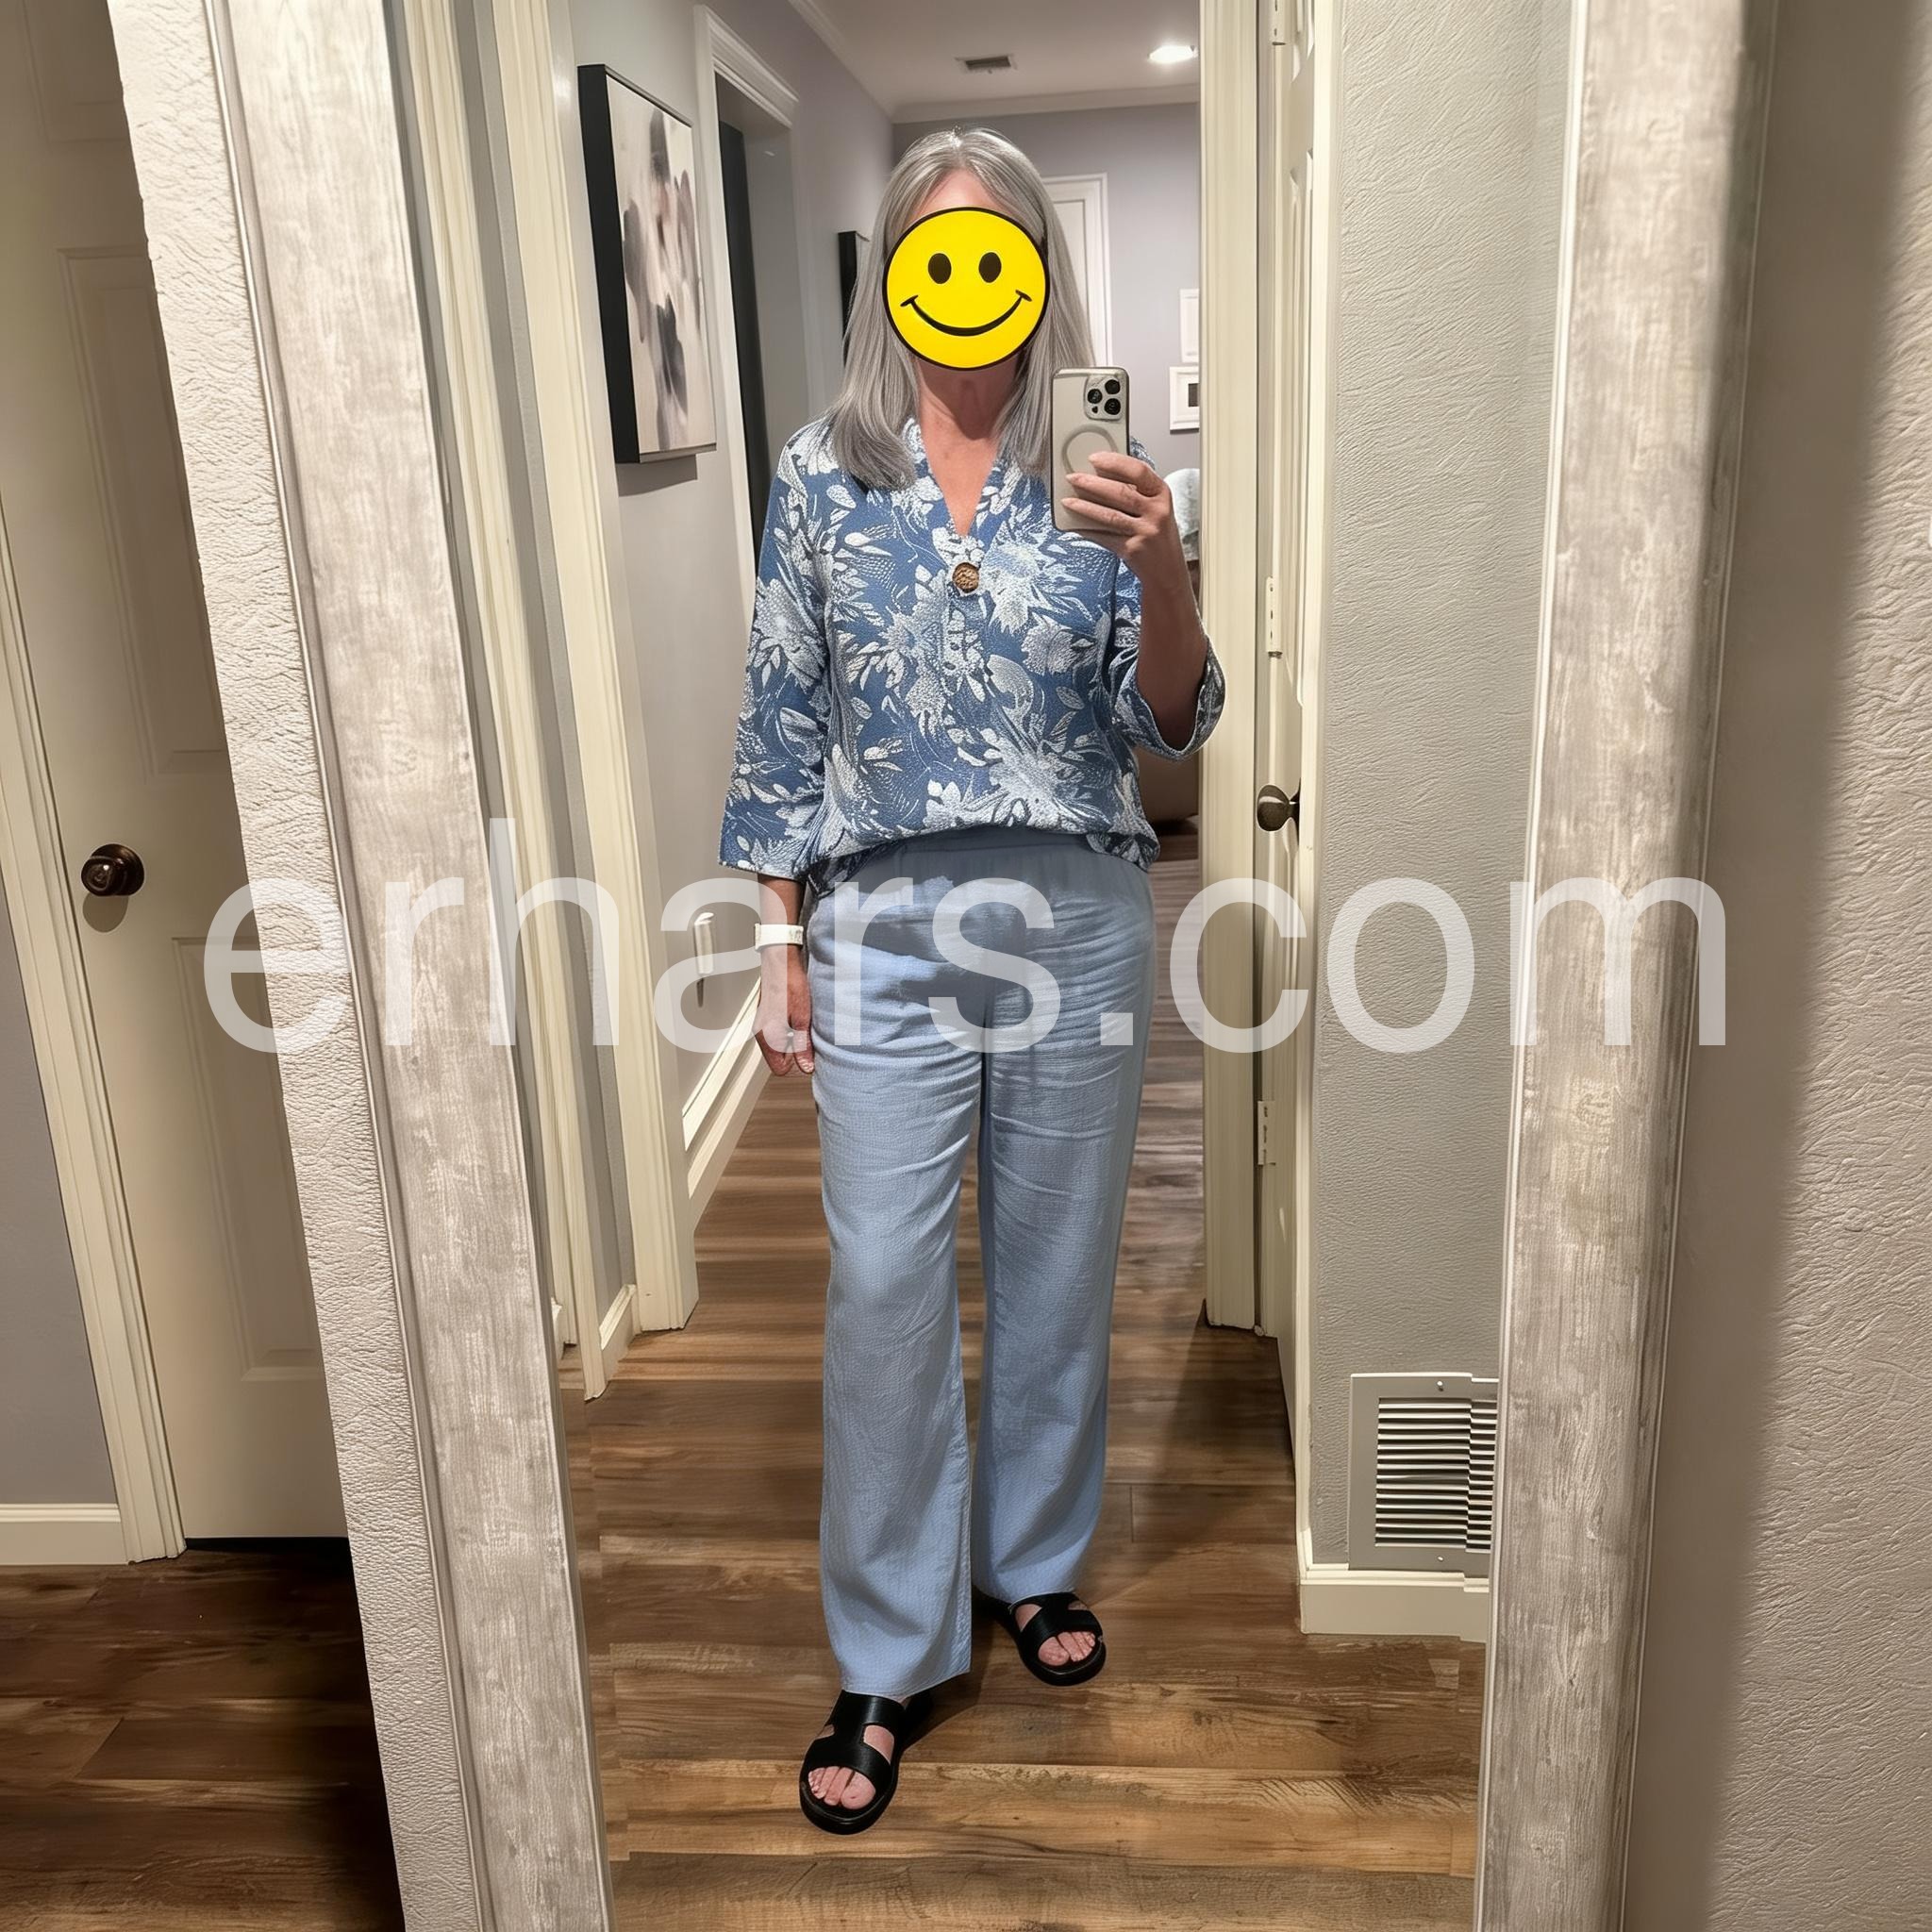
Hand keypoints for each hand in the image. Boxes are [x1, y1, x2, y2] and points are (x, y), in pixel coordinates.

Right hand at [755, 943, 812, 1075]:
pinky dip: (790, 1031)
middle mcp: (762, 1032)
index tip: (809, 1058)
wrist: (781, 960)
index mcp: (767, 1036)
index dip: (796, 1066)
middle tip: (812, 1042)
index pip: (778, 1068)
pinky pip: (779, 1033)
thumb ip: (803, 1045)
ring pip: (780, 1045)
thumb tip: (806, 1067)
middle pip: (779, 1058)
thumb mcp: (802, 1017)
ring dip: (794, 1042)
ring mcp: (763, 1023)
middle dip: (796, 1054)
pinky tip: (801, 1019)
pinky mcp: (768, 1015)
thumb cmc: (789, 984)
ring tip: (807, 1028)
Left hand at [1062, 450, 1188, 588]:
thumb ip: (1136, 492)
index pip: (1138, 470)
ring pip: (1109, 515)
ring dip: (1084, 506)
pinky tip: (1075, 525)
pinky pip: (1104, 537)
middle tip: (1072, 478)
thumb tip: (1099, 478)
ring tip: (1067, 501)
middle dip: (1091, 483)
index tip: (1094, 458)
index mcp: (1162, 494)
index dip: (1114, 462)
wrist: (1167, 569)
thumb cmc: (1158, 535)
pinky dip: (1087, 530)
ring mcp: (1146, 531)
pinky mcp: (1133, 549)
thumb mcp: (1155, 508)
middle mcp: (1157, 511)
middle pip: (1120, 492)